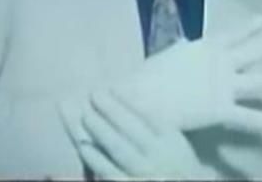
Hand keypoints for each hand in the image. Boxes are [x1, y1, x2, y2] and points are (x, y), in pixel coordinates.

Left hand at [76, 89, 214, 179]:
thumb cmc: (178, 167)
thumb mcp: (177, 144)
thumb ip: (159, 124)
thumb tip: (132, 98)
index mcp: (172, 141)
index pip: (148, 116)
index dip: (127, 101)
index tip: (111, 87)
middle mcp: (158, 155)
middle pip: (130, 128)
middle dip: (110, 109)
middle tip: (94, 94)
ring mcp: (143, 173)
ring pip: (118, 148)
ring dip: (99, 129)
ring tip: (85, 114)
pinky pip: (110, 172)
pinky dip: (95, 159)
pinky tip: (84, 146)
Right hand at [113, 18, 261, 132]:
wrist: (144, 98)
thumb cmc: (150, 75)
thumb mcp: (168, 56)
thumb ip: (182, 50)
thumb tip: (185, 44)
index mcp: (204, 48)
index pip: (232, 34)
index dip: (249, 27)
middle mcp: (220, 63)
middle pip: (251, 52)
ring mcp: (223, 85)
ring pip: (256, 82)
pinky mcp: (221, 108)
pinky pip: (246, 117)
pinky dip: (261, 121)